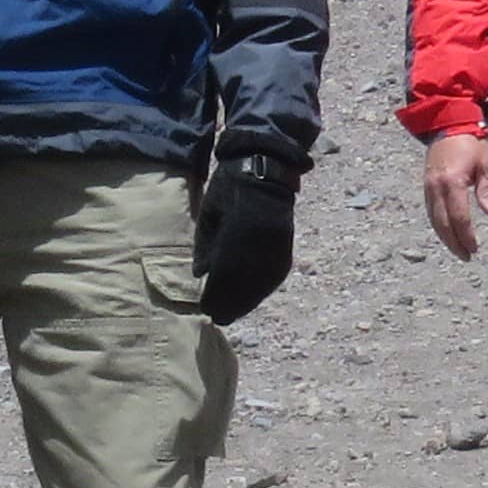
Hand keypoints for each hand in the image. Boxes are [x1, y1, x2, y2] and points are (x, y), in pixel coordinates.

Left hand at [192, 149, 298, 324]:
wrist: (265, 169)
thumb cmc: (228, 189)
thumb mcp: (209, 214)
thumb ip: (205, 245)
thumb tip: (201, 275)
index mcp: (235, 235)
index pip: (223, 275)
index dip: (215, 295)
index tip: (205, 309)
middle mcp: (259, 245)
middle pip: (243, 286)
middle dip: (230, 304)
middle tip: (219, 319)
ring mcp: (276, 247)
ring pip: (261, 285)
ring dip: (247, 302)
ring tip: (234, 314)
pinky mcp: (286, 247)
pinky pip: (274, 276)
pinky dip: (262, 290)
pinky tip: (253, 298)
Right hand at [419, 126, 487, 262]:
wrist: (448, 123)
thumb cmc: (471, 143)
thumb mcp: (485, 164)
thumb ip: (486, 191)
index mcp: (452, 182)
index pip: (459, 217)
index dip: (467, 236)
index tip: (475, 248)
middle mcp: (436, 188)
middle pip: (443, 224)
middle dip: (454, 243)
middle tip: (466, 256)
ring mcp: (428, 188)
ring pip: (434, 220)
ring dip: (445, 238)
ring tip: (458, 250)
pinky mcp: (426, 186)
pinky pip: (431, 212)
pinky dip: (439, 226)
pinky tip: (448, 234)